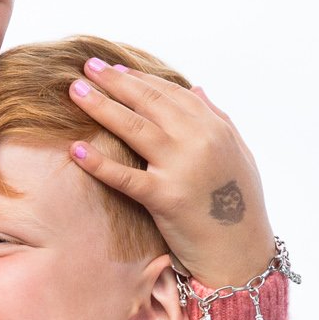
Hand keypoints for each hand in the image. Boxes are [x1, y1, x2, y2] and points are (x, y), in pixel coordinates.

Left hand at [65, 58, 276, 286]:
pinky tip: (76, 148)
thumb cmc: (241, 206)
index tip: (114, 69)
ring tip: (75, 91)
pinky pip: (125, 177)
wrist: (242, 253)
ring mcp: (181, 168)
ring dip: (101, 106)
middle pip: (148, 102)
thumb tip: (197, 89)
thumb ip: (218, 119)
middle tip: (87, 66)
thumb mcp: (238, 154)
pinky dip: (99, 163)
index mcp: (215, 128)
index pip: (170, 93)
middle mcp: (199, 141)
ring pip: (134, 128)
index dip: (140, 79)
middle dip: (114, 82)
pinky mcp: (165, 198)